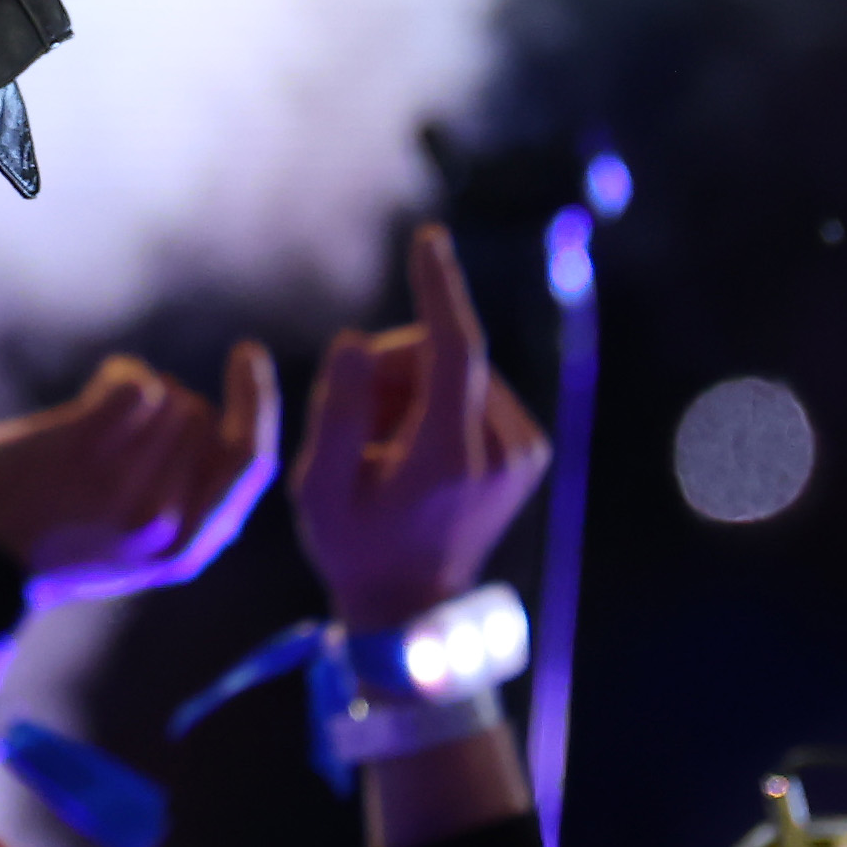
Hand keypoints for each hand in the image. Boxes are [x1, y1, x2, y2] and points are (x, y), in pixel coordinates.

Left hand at [0, 341, 278, 604]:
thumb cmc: (40, 538)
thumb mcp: (130, 548)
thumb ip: (181, 507)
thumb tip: (221, 431)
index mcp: (183, 552)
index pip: (251, 464)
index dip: (257, 404)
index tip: (247, 356)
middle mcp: (165, 525)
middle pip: (205, 418)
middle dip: (170, 403)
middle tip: (110, 434)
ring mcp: (127, 488)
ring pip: (170, 396)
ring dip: (136, 389)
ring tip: (89, 427)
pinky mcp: (85, 452)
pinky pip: (137, 383)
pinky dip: (117, 374)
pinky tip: (87, 398)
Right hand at [294, 222, 552, 636]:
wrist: (413, 608)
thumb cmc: (353, 546)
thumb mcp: (317, 487)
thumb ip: (336, 410)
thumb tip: (356, 339)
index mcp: (451, 457)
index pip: (454, 352)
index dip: (438, 290)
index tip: (427, 238)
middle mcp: (503, 449)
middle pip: (438, 358)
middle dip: (388, 371)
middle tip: (356, 432)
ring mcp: (524, 450)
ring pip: (453, 371)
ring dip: (408, 392)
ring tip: (385, 452)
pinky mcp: (529, 448)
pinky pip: (472, 391)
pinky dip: (434, 404)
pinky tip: (413, 453)